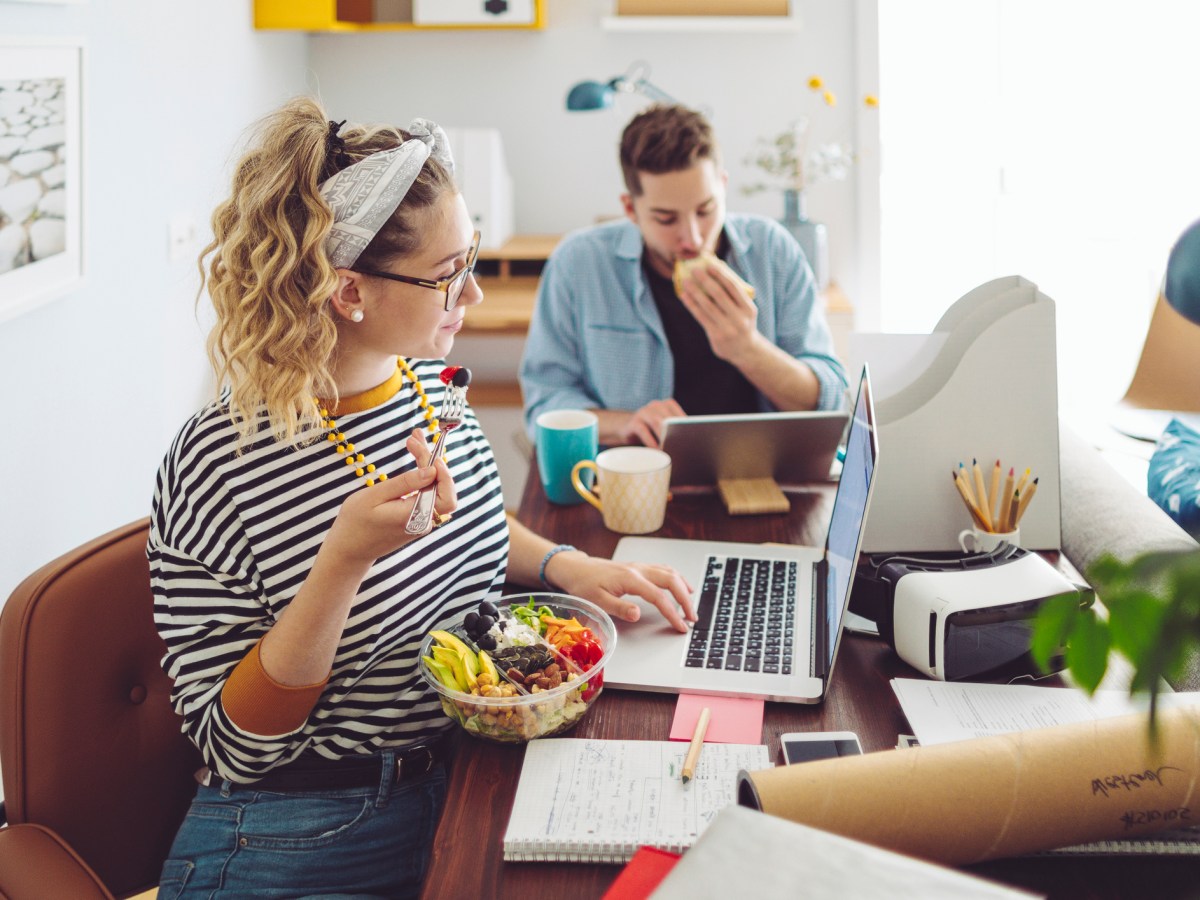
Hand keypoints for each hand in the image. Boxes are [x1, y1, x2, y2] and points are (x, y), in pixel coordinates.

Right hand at [324, 431, 457, 564]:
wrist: (348, 550)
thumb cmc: (355, 523)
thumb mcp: (375, 497)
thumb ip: (404, 483)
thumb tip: (432, 471)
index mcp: (414, 516)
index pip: (442, 492)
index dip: (441, 470)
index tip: (426, 449)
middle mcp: (423, 521)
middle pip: (442, 487)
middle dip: (431, 459)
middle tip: (414, 437)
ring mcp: (422, 521)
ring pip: (436, 488)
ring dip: (427, 463)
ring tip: (413, 441)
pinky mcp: (416, 519)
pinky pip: (427, 493)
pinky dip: (423, 475)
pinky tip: (415, 458)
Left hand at [545, 551, 695, 632]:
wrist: (576, 569)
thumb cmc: (584, 584)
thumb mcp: (597, 600)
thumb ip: (618, 607)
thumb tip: (637, 614)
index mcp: (630, 578)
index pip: (658, 597)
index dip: (672, 612)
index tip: (681, 626)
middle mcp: (638, 569)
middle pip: (671, 581)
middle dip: (685, 599)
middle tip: (693, 617)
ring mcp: (640, 566)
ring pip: (670, 572)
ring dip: (683, 588)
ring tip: (691, 605)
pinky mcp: (638, 567)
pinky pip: (663, 569)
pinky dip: (676, 578)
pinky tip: (681, 586)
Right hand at [619, 398, 685, 447]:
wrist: (628, 429)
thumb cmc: (652, 431)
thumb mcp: (665, 428)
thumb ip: (676, 431)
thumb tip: (692, 444)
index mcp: (667, 405)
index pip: (680, 415)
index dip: (685, 428)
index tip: (691, 440)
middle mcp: (655, 405)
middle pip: (668, 419)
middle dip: (676, 434)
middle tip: (682, 448)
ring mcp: (643, 412)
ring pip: (656, 422)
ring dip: (664, 437)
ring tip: (670, 450)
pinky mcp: (633, 423)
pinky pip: (643, 431)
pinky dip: (651, 442)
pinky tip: (656, 450)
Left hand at [676, 260, 761, 364]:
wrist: (745, 351)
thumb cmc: (741, 323)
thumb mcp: (744, 310)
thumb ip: (734, 295)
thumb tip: (716, 272)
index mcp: (748, 309)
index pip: (733, 288)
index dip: (721, 275)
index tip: (710, 265)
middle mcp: (739, 318)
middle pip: (719, 295)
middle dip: (706, 280)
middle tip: (694, 270)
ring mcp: (727, 328)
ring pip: (708, 306)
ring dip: (695, 292)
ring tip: (685, 281)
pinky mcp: (716, 335)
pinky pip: (701, 317)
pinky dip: (691, 304)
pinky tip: (684, 296)